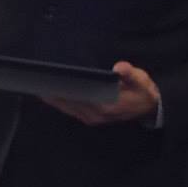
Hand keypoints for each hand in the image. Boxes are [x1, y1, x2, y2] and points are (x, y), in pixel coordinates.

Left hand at [43, 62, 159, 126]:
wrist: (149, 109)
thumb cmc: (143, 92)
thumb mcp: (141, 81)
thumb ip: (130, 74)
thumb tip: (120, 68)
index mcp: (106, 106)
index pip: (79, 98)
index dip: (64, 90)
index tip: (50, 81)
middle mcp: (96, 115)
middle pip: (68, 103)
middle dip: (54, 93)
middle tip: (37, 80)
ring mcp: (92, 118)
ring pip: (67, 108)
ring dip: (54, 99)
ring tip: (39, 85)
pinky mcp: (90, 118)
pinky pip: (70, 110)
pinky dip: (60, 102)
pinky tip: (50, 93)